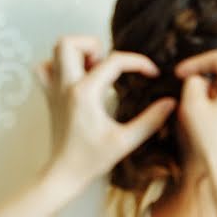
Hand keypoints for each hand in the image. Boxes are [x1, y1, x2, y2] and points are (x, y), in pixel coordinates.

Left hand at [37, 36, 174, 190]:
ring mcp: (54, 90)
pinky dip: (59, 65)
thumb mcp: (126, 141)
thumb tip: (170, 102)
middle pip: (70, 43)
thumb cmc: (93, 159)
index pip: (114, 61)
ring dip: (78, 52)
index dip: (138, 63)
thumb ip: (151, 120)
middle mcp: (66, 86)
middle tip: (109, 65)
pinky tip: (76, 77)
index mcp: (86, 93)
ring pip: (56, 51)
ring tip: (95, 69)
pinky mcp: (49, 96)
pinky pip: (45, 68)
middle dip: (94, 46)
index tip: (152, 74)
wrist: (64, 173)